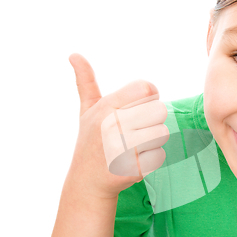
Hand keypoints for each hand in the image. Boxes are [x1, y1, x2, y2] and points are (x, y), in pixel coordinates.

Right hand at [68, 53, 168, 197]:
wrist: (87, 182)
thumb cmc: (91, 140)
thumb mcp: (86, 111)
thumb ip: (86, 82)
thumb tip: (74, 54)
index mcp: (105, 107)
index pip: (147, 88)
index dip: (148, 97)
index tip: (138, 108)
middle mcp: (113, 125)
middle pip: (159, 110)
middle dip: (151, 120)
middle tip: (135, 130)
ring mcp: (123, 148)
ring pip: (162, 133)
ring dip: (153, 141)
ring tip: (134, 146)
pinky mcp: (133, 169)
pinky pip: (160, 155)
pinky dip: (152, 159)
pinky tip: (135, 161)